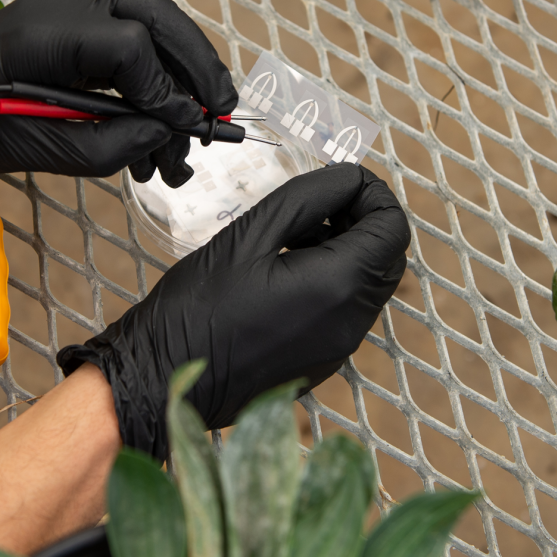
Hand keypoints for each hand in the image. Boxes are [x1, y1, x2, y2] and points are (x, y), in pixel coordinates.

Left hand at [0, 0, 235, 182]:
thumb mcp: (35, 151)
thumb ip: (106, 144)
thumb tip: (163, 134)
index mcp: (45, 34)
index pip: (130, 45)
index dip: (165, 89)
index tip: (183, 128)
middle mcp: (61, 11)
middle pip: (154, 14)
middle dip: (196, 61)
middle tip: (221, 109)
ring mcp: (65, 14)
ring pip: (147, 21)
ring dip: (180, 70)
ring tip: (192, 128)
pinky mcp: (67, 30)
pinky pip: (125, 40)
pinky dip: (152, 75)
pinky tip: (156, 124)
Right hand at [56, 163, 409, 458]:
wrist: (164, 377)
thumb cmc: (197, 306)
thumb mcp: (247, 235)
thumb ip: (306, 200)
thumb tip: (347, 179)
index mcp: (337, 285)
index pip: (392, 226)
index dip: (371, 193)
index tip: (334, 181)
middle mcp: (351, 321)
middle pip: (388, 256)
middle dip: (361, 221)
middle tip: (313, 206)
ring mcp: (339, 347)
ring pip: (370, 284)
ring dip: (347, 250)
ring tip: (292, 238)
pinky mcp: (322, 361)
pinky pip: (347, 310)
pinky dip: (333, 281)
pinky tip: (283, 275)